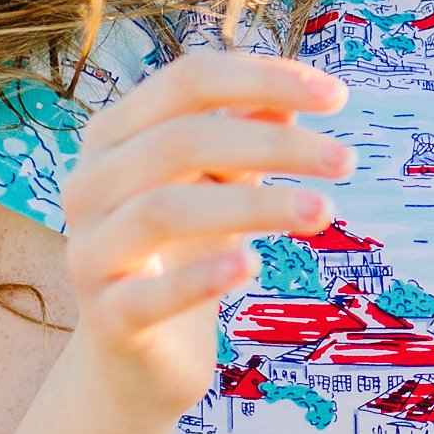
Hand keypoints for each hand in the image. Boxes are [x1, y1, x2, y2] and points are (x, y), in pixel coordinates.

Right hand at [53, 51, 350, 421]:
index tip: (338, 96)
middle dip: (272, 144)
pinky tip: (252, 267)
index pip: (188, 81)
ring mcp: (90, 251)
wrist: (140, 355)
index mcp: (114, 134)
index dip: (264, 78)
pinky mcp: (106, 317)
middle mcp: (89, 183)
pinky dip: (201, 277)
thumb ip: (250, 132)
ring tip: (323, 212)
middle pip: (180, 140)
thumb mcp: (222, 182)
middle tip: (344, 160)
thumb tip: (299, 91)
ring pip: (164, 210)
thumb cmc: (186, 250)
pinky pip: (149, 295)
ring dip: (254, 206)